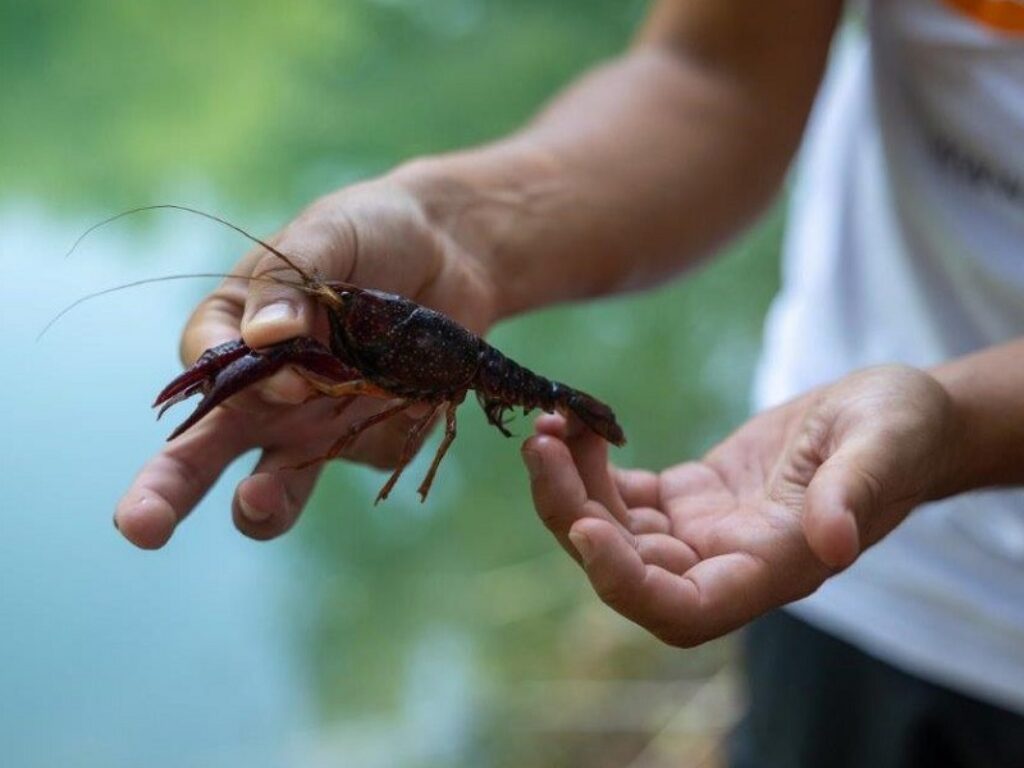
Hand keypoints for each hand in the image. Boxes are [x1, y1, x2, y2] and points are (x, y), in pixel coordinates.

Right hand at [115, 172, 497, 547]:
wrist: (450, 250)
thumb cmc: (370, 232)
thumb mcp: (326, 235)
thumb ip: (288, 282)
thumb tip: (264, 337)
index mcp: (236, 333)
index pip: (206, 368)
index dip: (234, 376)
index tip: (281, 361)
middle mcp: (266, 392)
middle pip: (203, 451)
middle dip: (166, 490)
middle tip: (140, 526)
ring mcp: (317, 424)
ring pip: (274, 485)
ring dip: (259, 505)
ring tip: (256, 504)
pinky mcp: (373, 440)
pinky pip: (375, 457)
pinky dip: (393, 436)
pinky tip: (419, 394)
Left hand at [522, 365, 958, 646]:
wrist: (891, 414)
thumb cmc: (902, 429)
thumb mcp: (885, 446)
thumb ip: (856, 494)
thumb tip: (834, 543)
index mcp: (774, 568)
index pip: (685, 609)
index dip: (628, 584)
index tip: (585, 528)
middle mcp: (728, 562)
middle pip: (628, 570)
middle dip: (571, 513)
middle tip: (541, 446)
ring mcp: (703, 532)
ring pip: (614, 531)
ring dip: (569, 486)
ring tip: (549, 424)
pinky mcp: (690, 498)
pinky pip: (624, 497)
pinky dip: (591, 467)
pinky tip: (576, 425)